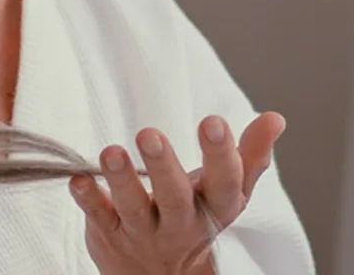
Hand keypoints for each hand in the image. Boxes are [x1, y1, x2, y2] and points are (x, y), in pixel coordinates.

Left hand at [66, 112, 285, 274]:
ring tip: (111, 152)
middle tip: (149, 134)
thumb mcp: (227, 193)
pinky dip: (88, 199)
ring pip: (134, 208)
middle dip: (163, 166)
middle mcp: (181, 224)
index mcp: (215, 209)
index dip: (221, 155)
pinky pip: (99, 217)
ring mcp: (144, 233)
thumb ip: (249, 156)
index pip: (224, 184)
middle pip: (174, 198)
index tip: (213, 122)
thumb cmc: (196, 217)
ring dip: (122, 179)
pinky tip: (78, 179)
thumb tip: (275, 119)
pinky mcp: (110, 235)